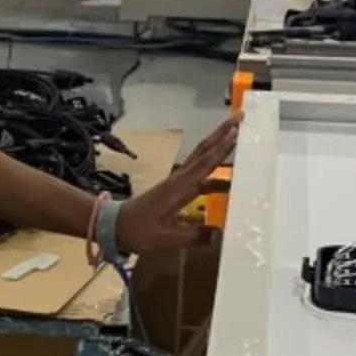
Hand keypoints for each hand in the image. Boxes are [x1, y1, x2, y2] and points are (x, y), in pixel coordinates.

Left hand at [113, 114, 239, 255]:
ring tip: (239, 138)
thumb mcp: (166, 237)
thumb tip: (220, 234)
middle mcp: (180, 179)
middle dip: (222, 134)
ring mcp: (178, 183)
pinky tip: (228, 181)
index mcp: (179, 187)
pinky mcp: (176, 190)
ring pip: (203, 160)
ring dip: (220, 149)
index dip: (221, 148)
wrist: (115, 226)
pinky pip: (200, 176)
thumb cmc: (138, 230)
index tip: (235, 131)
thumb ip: (194, 236)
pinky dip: (214, 172)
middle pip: (205, 151)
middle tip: (239, 117)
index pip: (205, 163)